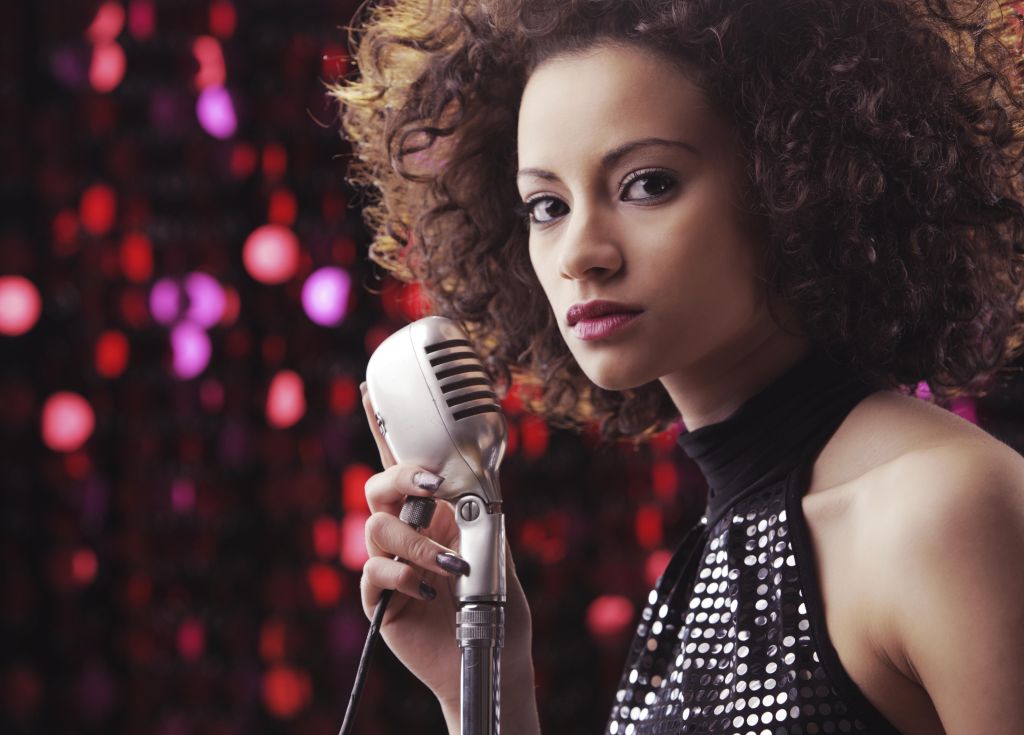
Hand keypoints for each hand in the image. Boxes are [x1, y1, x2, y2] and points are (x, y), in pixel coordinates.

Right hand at [358, 382, 536, 719]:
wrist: (493, 657)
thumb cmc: (497, 604)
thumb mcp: (496, 549)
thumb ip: (483, 512)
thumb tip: (479, 475)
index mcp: (431, 514)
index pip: (402, 466)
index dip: (383, 430)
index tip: (370, 392)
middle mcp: (406, 534)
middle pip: (378, 488)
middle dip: (399, 480)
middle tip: (431, 487)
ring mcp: (389, 566)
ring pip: (375, 529)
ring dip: (415, 542)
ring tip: (451, 565)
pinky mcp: (379, 601)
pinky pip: (374, 572)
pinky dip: (403, 575)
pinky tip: (430, 591)